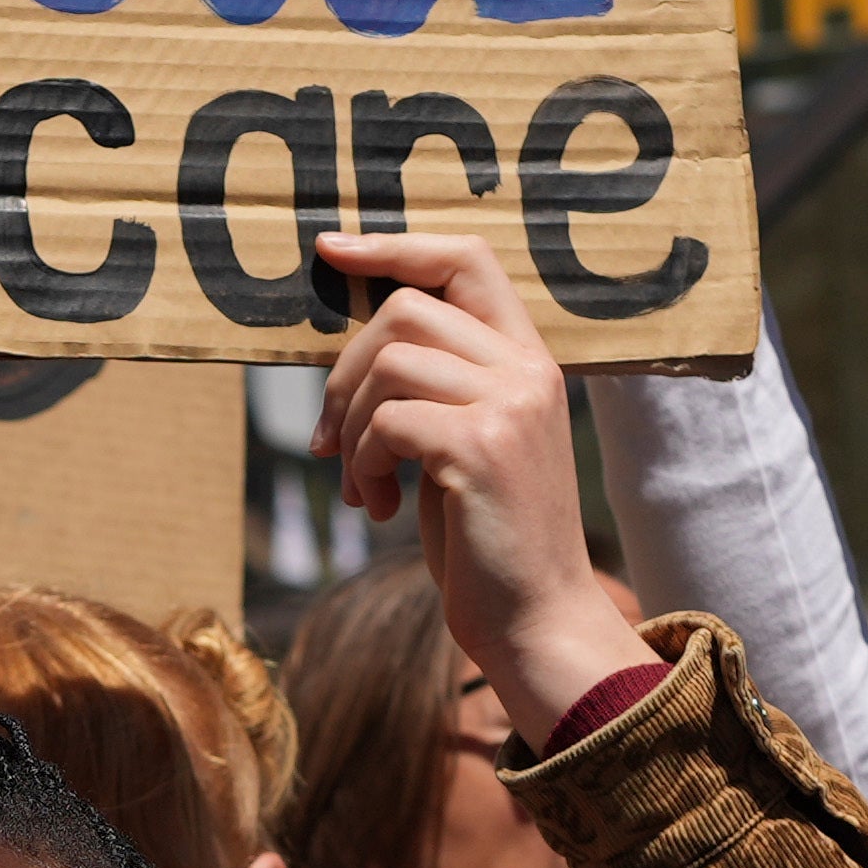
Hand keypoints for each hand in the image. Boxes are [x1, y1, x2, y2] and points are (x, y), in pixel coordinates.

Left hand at [308, 238, 657, 735]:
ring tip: (364, 485)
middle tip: (330, 442)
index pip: (466, 259)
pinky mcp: (482, 447)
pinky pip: (385, 421)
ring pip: (388, 362)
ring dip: (350, 428)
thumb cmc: (490, 543)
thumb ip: (435, 388)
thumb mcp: (465, 445)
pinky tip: (382, 507)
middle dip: (344, 372)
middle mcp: (527, 370)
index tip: (331, 248)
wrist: (536, 623)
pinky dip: (363, 464)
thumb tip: (351, 351)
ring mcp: (510, 404)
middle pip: (404, 309)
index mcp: (529, 361)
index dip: (394, 244)